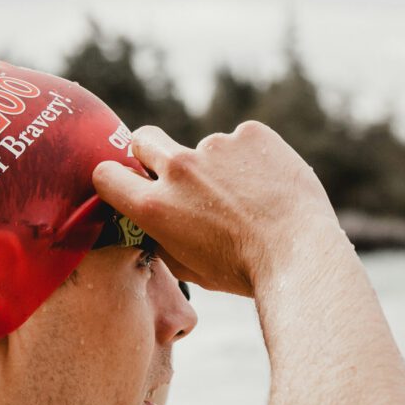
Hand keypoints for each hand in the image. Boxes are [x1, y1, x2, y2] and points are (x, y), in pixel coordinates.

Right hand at [92, 121, 339, 296]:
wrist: (298, 254)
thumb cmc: (242, 271)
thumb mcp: (187, 267)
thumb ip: (162, 237)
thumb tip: (153, 222)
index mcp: (154, 207)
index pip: (105, 174)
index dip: (113, 179)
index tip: (125, 185)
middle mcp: (178, 169)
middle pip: (143, 139)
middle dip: (149, 152)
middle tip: (175, 176)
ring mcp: (215, 145)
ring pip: (204, 149)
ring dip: (216, 168)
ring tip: (247, 202)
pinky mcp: (251, 134)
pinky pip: (242, 143)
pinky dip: (251, 161)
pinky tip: (269, 189)